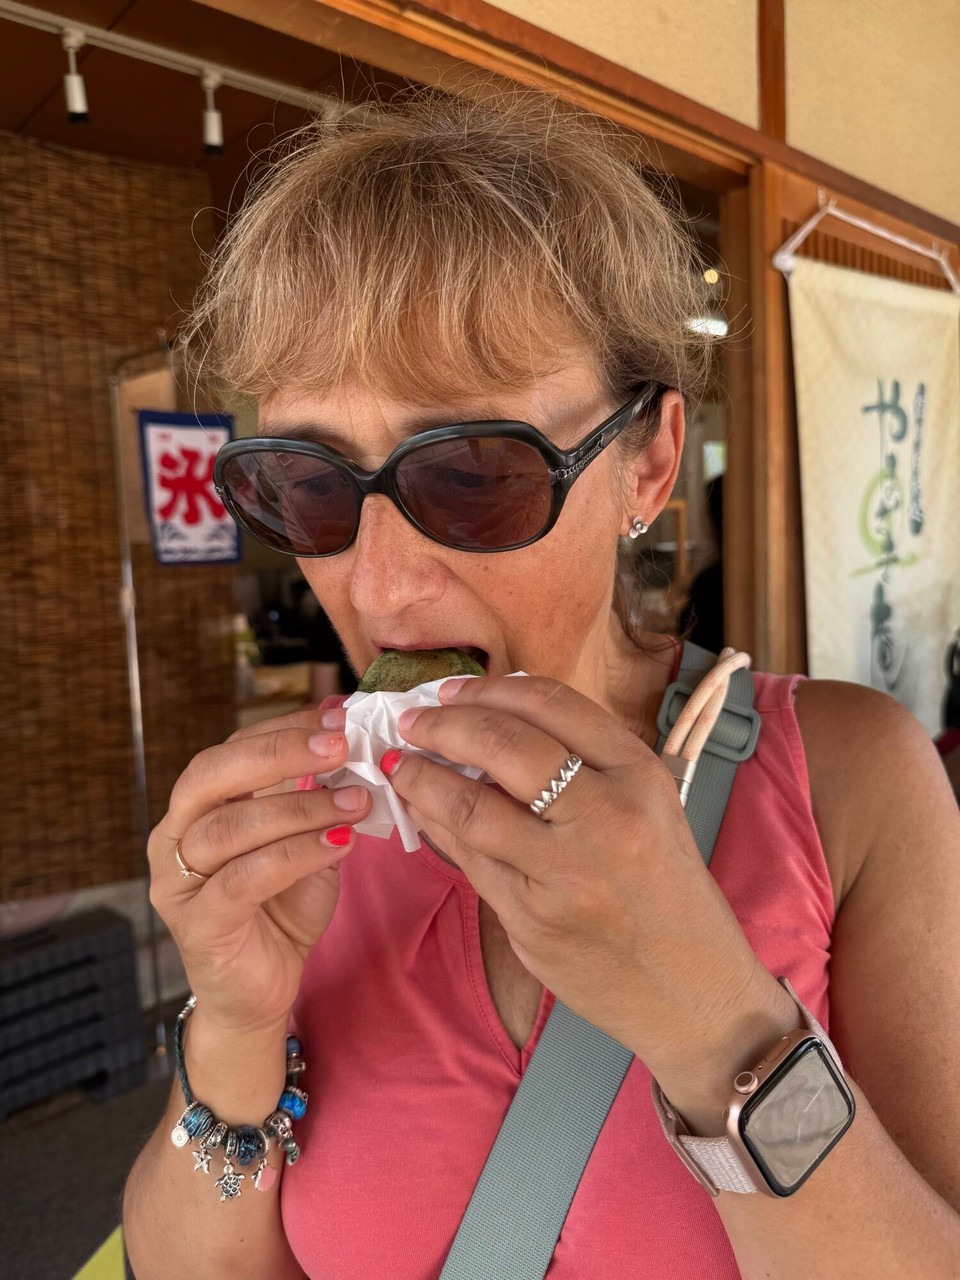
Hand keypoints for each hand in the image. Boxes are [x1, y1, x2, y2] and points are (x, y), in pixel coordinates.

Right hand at [148, 707, 370, 1035]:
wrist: (262, 990)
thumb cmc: (282, 907)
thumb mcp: (305, 840)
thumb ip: (315, 798)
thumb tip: (353, 745)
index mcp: (197, 807)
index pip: (232, 749)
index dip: (284, 728)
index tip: (338, 717)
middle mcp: (175, 836)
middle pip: (213, 774)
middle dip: (281, 753)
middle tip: (340, 745)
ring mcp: (178, 881)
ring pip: (232, 827)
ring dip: (301, 808)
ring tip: (356, 802)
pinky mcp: (197, 924)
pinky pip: (244, 879)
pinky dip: (296, 854)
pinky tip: (339, 843)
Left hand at [390, 675, 790, 1108]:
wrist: (692, 991)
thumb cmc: (665, 891)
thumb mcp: (648, 808)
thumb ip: (583, 763)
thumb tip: (491, 719)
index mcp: (639, 777)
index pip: (552, 706)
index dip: (490, 689)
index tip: (453, 689)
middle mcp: (606, 818)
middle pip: (504, 745)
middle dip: (444, 725)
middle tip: (413, 720)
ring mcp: (565, 873)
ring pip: (471, 806)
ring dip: (422, 777)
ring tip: (401, 763)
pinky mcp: (533, 920)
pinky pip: (469, 860)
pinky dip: (436, 827)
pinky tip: (421, 810)